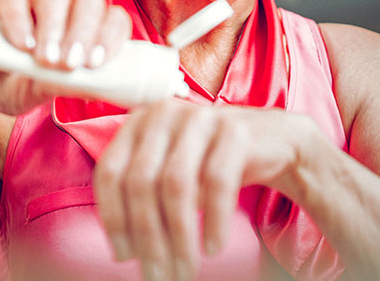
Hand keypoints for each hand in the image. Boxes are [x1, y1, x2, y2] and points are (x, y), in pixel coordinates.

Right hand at [0, 0, 131, 128]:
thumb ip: (69, 85)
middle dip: (83, 32)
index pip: (112, 17)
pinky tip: (21, 46)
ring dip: (53, 28)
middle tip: (70, 64)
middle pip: (87, 0)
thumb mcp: (48, 91)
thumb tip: (97, 87)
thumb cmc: (21, 84)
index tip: (97, 63)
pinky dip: (18, 20)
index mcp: (87, 24)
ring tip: (46, 60)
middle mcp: (64, 5)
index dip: (110, 36)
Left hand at [93, 98, 311, 280]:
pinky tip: (212, 247)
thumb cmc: (207, 162)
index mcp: (137, 122)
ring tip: (184, 269)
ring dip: (179, 236)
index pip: (110, 172)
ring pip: (177, 184)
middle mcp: (162, 114)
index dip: (113, 218)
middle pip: (141, 182)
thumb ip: (142, 198)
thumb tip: (125, 251)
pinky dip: (214, 221)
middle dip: (147, 236)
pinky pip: (218, 181)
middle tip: (158, 275)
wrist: (269, 139)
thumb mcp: (167, 169)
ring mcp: (198, 118)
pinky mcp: (234, 130)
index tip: (124, 256)